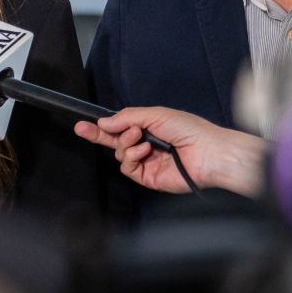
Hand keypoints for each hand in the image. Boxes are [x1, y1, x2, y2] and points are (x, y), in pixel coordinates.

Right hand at [75, 106, 266, 196]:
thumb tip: (103, 123)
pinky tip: (143, 151)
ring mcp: (147, 163)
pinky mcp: (149, 178)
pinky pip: (127, 167)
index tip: (83, 123)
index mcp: (149, 129)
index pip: (119, 128)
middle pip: (113, 142)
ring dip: (125, 143)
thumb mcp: (156, 114)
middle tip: (83, 128)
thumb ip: (126, 117)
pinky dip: (131, 157)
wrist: (209, 152)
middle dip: (98, 135)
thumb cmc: (190, 130)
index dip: (101, 127)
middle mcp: (146, 146)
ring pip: (119, 154)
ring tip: (140, 138)